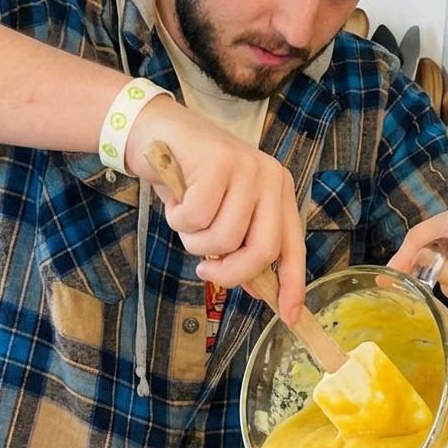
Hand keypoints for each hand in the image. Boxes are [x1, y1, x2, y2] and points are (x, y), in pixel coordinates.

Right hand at [125, 97, 305, 323]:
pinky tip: (175, 198)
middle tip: (205, 270)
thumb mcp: (221, 215)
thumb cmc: (189, 178)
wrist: (155, 132)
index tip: (288, 316)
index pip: (292, 247)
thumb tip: (259, 289)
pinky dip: (178, 218)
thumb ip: (241, 245)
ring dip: (194, 240)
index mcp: (279, 192)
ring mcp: (247, 168)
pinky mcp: (219, 163)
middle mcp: (271, 178)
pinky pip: (197, 218)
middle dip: (230, 272)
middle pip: (262, 250)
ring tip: (185, 217)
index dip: (292, 285)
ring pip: (224, 238)